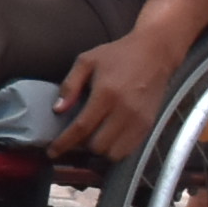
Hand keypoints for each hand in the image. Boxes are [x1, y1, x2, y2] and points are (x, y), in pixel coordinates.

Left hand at [49, 25, 189, 163]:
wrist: (155, 53)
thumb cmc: (118, 55)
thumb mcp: (86, 61)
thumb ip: (69, 85)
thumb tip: (58, 110)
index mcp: (106, 94)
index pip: (81, 128)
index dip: (64, 143)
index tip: (52, 152)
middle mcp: (124, 111)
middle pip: (98, 146)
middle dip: (82, 147)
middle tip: (74, 139)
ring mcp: (139, 120)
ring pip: (114, 153)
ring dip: (99, 151)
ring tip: (92, 139)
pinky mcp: (149, 125)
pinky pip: (129, 149)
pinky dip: (115, 149)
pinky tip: (107, 138)